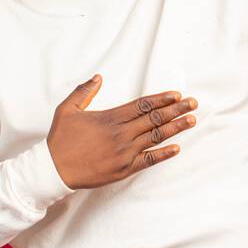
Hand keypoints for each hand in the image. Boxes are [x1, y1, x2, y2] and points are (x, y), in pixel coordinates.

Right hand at [45, 75, 198, 188]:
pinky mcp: (124, 169)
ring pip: (155, 137)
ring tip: (191, 120)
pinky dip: (164, 154)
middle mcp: (121, 134)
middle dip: (176, 110)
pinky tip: (177, 148)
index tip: (176, 94)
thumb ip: (84, 92)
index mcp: (110, 118)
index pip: (143, 105)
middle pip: (154, 119)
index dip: (161, 99)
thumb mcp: (67, 109)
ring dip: (175, 128)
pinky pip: (149, 160)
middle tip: (193, 103)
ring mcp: (124, 152)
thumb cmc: (60, 139)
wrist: (53, 170)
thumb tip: (98, 77)